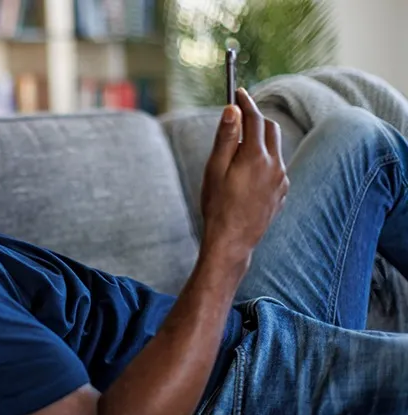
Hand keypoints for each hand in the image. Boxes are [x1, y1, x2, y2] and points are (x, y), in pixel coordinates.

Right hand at [200, 88, 288, 261]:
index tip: (238, 93)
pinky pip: (276, 167)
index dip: (246, 103)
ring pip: (274, 149)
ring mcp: (281, 180)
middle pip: (270, 129)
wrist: (233, 240)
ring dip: (259, 142)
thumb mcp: (214, 169)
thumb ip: (226, 138)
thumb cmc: (217, 205)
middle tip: (238, 118)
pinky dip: (264, 161)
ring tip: (237, 153)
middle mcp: (275, 165)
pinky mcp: (282, 193)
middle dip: (256, 119)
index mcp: (256, 156)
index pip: (254, 118)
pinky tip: (247, 175)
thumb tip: (232, 110)